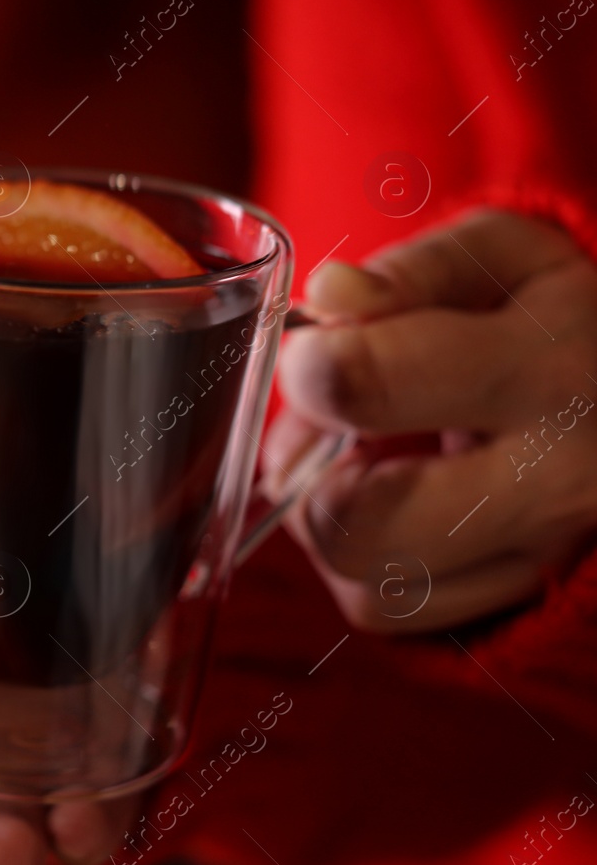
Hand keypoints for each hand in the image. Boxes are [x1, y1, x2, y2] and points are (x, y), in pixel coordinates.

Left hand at [265, 209, 596, 631]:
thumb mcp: (503, 258)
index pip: (367, 385)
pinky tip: (395, 499)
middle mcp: (554, 483)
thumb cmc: (555, 316)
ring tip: (368, 454)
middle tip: (336, 419)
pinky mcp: (509, 604)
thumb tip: (329, 295)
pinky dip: (357, 559)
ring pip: (359, 576)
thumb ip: (411, 272)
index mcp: (549, 372)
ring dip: (327, 513)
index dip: (308, 365)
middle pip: (351, 519)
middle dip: (310, 467)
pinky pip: (380, 605)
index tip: (318, 349)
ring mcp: (538, 559)